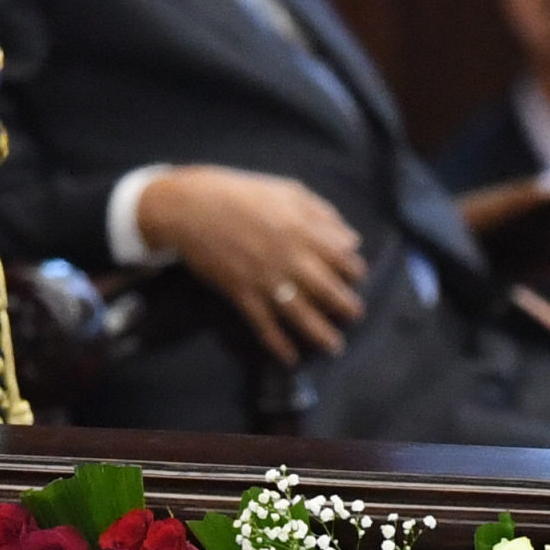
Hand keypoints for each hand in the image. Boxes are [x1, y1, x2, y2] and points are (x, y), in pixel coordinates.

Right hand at [136, 167, 368, 362]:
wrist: (191, 208)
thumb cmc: (241, 193)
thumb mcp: (287, 191)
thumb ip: (322, 214)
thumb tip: (351, 240)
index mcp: (303, 229)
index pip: (341, 257)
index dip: (353, 269)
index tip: (357, 277)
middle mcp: (290, 257)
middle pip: (327, 289)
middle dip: (346, 305)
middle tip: (355, 315)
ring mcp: (266, 279)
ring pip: (301, 313)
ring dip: (321, 334)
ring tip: (335, 347)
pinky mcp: (242, 295)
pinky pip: (264, 325)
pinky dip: (278, 344)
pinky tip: (290, 358)